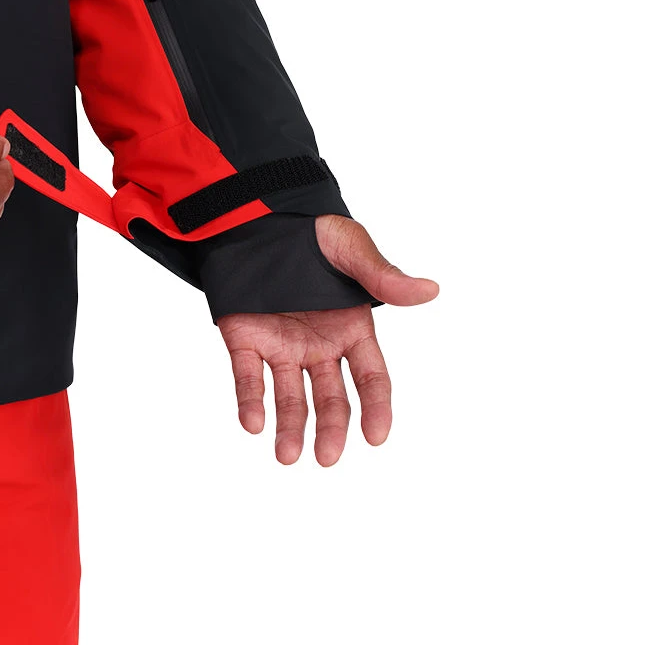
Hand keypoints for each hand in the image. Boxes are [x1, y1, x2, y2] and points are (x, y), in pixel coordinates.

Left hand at [216, 214, 438, 466]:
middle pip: (330, 397)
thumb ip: (384, 278)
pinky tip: (253, 424)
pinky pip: (246, 375)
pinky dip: (249, 400)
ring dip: (288, 426)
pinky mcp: (245, 339)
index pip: (370, 377)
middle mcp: (318, 346)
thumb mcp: (352, 251)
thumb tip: (430, 290)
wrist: (263, 218)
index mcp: (350, 329)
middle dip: (331, 428)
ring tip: (287, 456)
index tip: (376, 437)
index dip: (376, 407)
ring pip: (288, 395)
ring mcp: (281, 345)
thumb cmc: (315, 233)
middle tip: (328, 457)